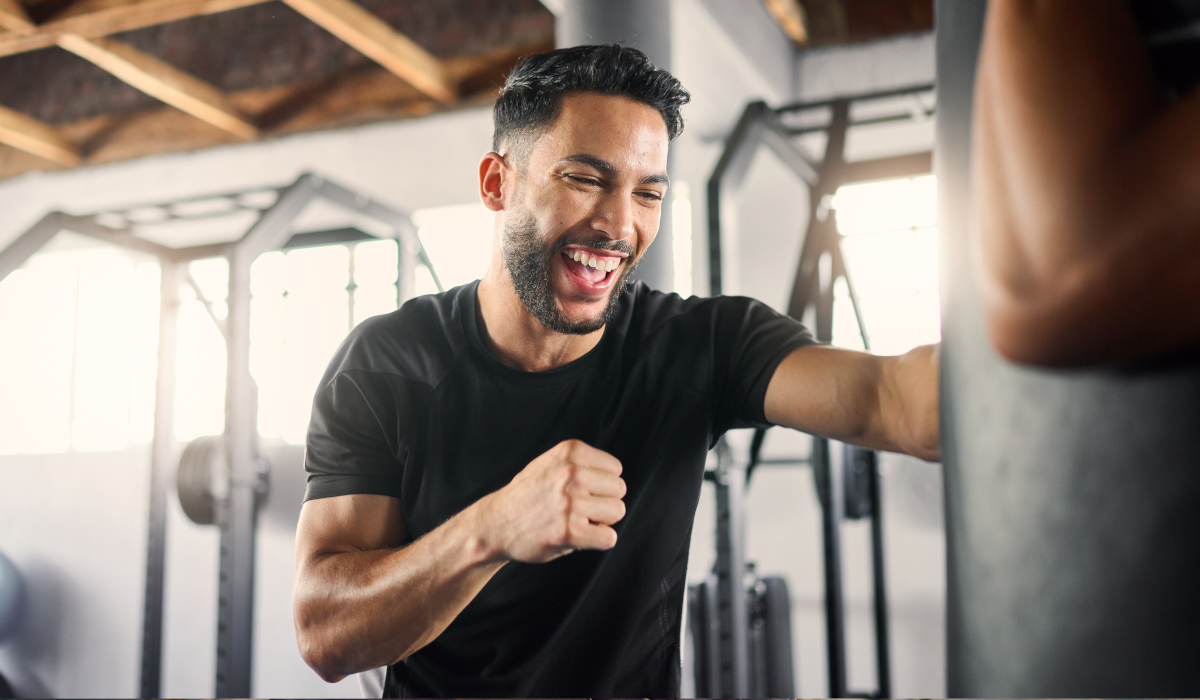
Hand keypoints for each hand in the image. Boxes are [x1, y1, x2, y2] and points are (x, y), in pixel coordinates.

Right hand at [476, 439, 626, 563]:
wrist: (495, 524)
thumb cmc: (526, 495)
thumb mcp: (549, 462)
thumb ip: (580, 462)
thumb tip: (613, 473)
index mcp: (570, 452)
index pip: (615, 469)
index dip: (602, 484)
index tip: (584, 492)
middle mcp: (572, 473)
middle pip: (619, 490)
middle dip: (604, 502)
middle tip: (581, 509)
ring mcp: (570, 502)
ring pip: (617, 512)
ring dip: (601, 521)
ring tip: (578, 521)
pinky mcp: (569, 531)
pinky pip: (609, 538)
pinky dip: (598, 541)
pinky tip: (579, 537)